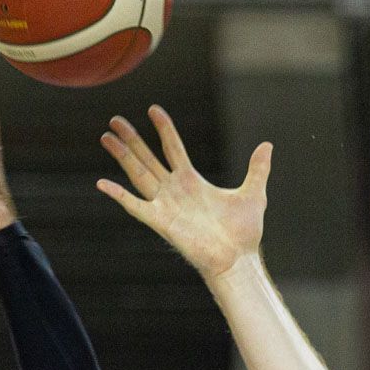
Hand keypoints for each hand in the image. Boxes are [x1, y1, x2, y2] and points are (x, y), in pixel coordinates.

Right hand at [97, 106, 270, 280]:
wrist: (238, 260)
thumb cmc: (243, 234)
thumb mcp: (254, 194)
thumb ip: (257, 169)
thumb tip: (267, 145)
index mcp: (192, 181)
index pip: (173, 148)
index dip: (164, 129)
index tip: (153, 109)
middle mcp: (174, 191)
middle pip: (147, 158)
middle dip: (131, 139)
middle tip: (115, 120)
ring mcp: (165, 206)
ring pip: (138, 174)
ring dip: (122, 156)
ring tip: (106, 137)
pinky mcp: (161, 222)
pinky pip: (135, 206)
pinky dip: (119, 196)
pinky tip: (102, 183)